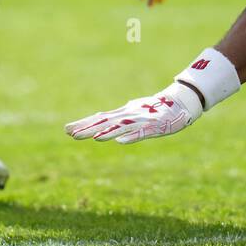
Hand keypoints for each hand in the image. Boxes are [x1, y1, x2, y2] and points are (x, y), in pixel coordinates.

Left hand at [64, 82, 202, 144]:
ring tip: (95, 138)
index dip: (83, 124)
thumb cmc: (153, 109)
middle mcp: (128, 116)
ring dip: (108, 133)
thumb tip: (99, 120)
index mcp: (122, 114)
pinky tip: (120, 142)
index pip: (99, 119)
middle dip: (89, 129)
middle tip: (71, 134)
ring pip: (122, 127)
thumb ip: (116, 119)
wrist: (179, 103)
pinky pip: (141, 133)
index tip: (66, 130)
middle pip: (105, 123)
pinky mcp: (154, 127)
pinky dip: (131, 137)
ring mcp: (141, 121)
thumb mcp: (131, 113)